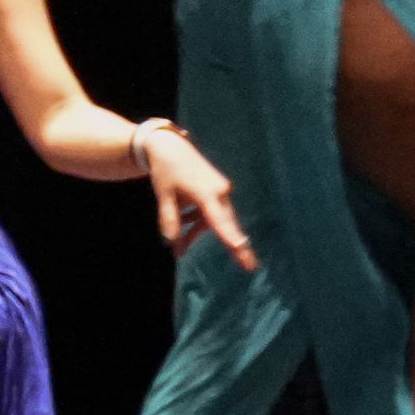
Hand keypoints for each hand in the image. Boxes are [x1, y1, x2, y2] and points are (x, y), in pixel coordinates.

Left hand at [136, 124, 255, 271]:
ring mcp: (219, 192)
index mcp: (207, 193)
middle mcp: (219, 192)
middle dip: (233, 246)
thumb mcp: (164, 195)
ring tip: (179, 252)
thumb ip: (169, 219)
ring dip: (196, 235)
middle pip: (226, 224)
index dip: (231, 237)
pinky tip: (180, 234)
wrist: (170, 147)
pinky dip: (195, 223)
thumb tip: (171, 241)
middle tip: (250, 267)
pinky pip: (209, 214)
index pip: (220, 220)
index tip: (242, 248)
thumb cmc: (166, 170)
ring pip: (214, 221)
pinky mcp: (215, 192)